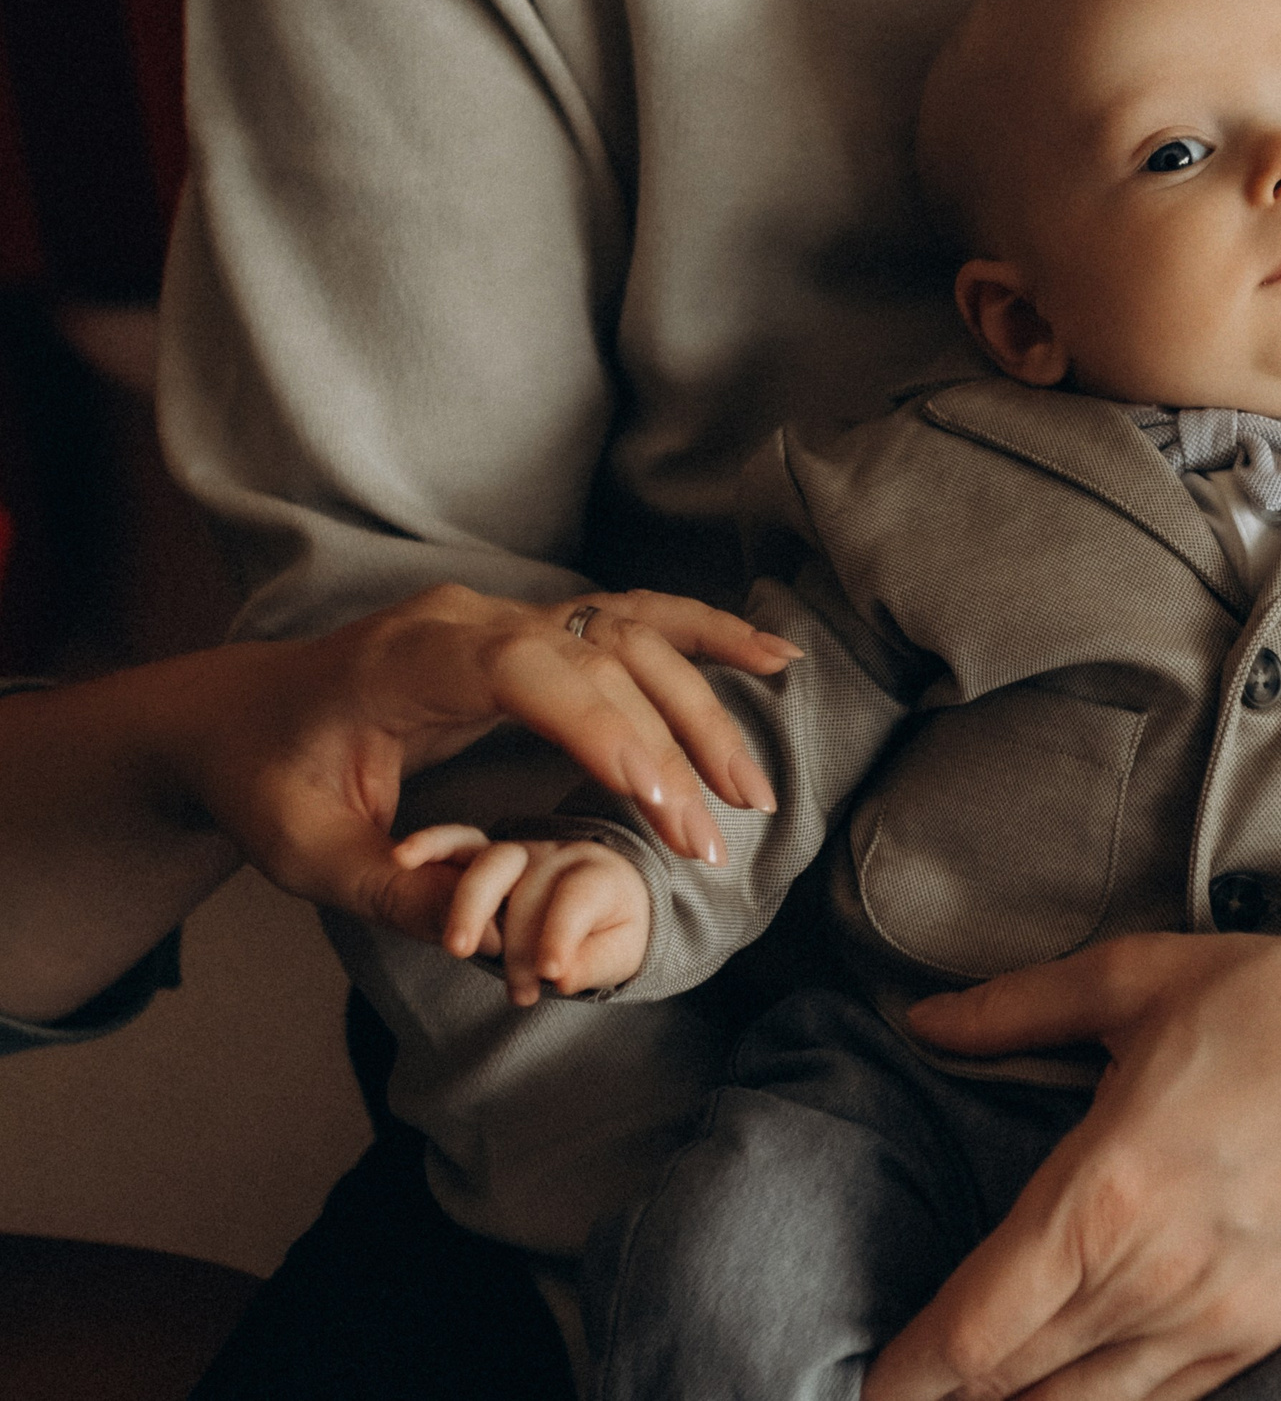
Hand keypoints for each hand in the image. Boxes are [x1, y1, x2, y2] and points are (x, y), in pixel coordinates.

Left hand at [173, 584, 796, 944]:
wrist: (244, 713)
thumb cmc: (271, 779)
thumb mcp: (307, 853)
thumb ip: (394, 890)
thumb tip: (488, 926)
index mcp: (408, 659)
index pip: (526, 672)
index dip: (602, 729)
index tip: (660, 803)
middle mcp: (470, 620)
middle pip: (598, 659)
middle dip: (668, 750)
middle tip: (714, 843)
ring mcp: (509, 615)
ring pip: (631, 636)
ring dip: (702, 707)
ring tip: (751, 789)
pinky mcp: (536, 628)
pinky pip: (634, 617)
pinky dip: (707, 635)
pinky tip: (775, 660)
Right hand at [398, 826, 649, 1003]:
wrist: (604, 897)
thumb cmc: (610, 928)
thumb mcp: (619, 953)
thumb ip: (592, 963)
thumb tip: (558, 977)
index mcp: (599, 874)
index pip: (578, 898)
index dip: (562, 936)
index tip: (551, 974)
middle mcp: (558, 855)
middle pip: (531, 886)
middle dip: (519, 943)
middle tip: (517, 989)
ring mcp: (519, 852)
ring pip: (491, 863)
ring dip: (471, 904)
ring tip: (456, 947)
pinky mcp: (484, 854)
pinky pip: (456, 841)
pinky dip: (430, 845)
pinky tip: (403, 858)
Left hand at [866, 925, 1280, 1400]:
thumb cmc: (1276, 1000)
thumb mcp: (1130, 980)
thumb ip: (1012, 1011)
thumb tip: (924, 1023)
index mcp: (1102, 1195)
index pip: (972, 1330)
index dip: (905, 1374)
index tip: (865, 1385)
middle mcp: (1150, 1278)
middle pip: (1013, 1382)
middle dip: (945, 1398)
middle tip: (897, 1393)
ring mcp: (1213, 1315)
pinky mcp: (1263, 1327)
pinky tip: (1071, 1400)